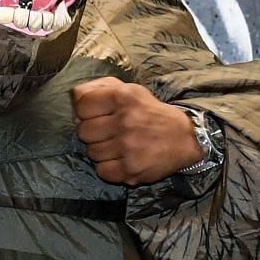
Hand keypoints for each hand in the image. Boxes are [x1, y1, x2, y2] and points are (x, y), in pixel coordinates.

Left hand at [72, 77, 204, 185]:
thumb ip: (100, 88)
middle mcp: (126, 120)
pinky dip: (109, 168)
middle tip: (109, 133)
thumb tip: (74, 95)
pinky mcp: (131, 169)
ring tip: (118, 146)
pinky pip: (102, 171)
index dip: (86, 112)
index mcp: (123, 97)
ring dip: (102, 151)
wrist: (185, 138)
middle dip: (93, 133)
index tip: (98, 115)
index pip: (82, 105)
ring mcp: (128, 147)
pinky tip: (121, 160)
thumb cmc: (150, 113)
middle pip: (83, 132)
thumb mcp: (130, 91)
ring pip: (92, 153)